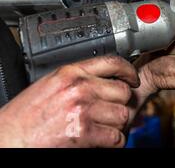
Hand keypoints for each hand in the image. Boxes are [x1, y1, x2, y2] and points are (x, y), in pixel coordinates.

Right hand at [0, 56, 138, 147]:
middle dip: (120, 104)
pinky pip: (116, 137)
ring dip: (117, 125)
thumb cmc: (24, 117)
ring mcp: (84, 109)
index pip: (112, 62)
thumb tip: (103, 82)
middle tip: (110, 113)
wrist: (7, 139)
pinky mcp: (85, 133)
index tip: (132, 79)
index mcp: (70, 72)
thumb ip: (77, 80)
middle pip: (123, 91)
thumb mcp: (50, 85)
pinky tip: (101, 142)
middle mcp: (80, 87)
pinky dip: (113, 143)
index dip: (128, 72)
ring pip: (123, 115)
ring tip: (103, 128)